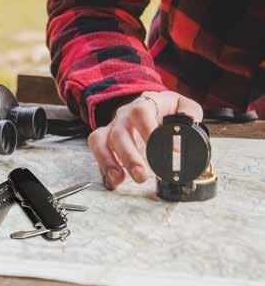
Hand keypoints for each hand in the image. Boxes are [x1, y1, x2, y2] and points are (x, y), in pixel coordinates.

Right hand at [88, 91, 202, 188]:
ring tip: (121, 179)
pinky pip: (97, 151)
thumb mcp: (183, 106)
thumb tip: (188, 128)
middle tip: (142, 175)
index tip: (169, 153)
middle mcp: (124, 115)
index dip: (150, 132)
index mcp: (144, 104)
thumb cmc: (168, 109)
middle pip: (120, 132)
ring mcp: (112, 127)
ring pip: (101, 141)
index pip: (141, 113)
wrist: (154, 107)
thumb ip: (188, 114)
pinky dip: (103, 167)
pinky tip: (114, 181)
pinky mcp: (105, 141)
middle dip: (129, 156)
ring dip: (110, 162)